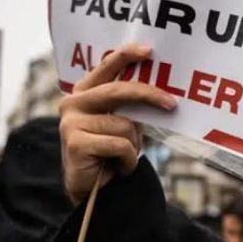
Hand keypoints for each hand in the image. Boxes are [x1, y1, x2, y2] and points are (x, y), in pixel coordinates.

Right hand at [58, 44, 176, 204]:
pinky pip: (120, 145)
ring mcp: (70, 123)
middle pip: (119, 91)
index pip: (105, 67)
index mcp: (84, 92)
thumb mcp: (123, 121)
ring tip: (123, 156)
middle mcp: (73, 103)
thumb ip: (131, 104)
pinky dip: (128, 159)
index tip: (148, 51)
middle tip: (172, 104)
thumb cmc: (111, 151)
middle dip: (149, 96)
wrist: (94, 191)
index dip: (126, 56)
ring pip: (124, 124)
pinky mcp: (75, 143)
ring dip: (133, 145)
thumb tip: (162, 90)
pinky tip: (118, 167)